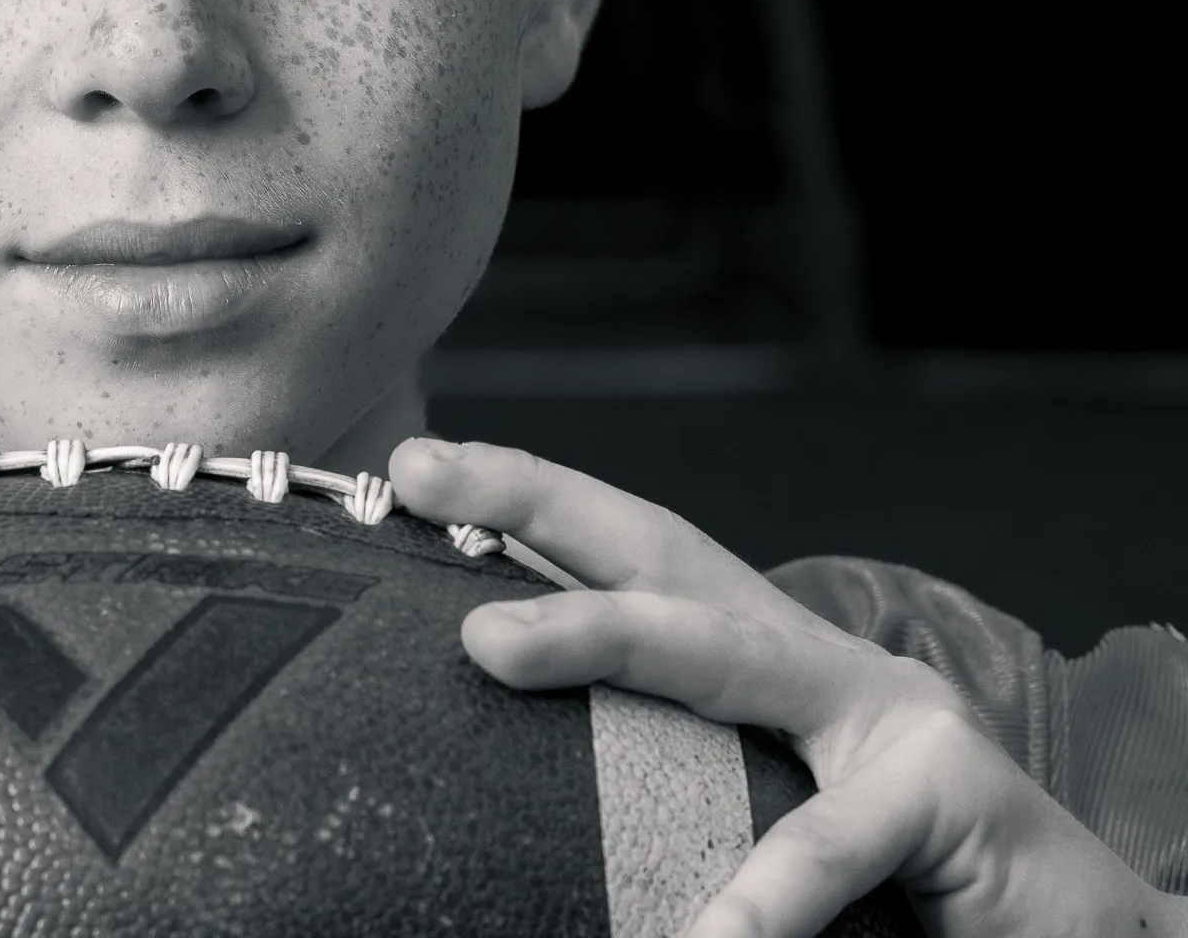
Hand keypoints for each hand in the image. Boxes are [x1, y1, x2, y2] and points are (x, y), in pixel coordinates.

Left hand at [389, 438, 1187, 937]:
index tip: (414, 474)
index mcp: (757, 663)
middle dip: (535, 500)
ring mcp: (887, 711)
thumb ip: (654, 786)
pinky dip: (769, 888)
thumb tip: (497, 790)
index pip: (629, 557)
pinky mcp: (952, 787)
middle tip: (423, 473)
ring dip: (601, 635)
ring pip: (726, 650)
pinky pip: (835, 837)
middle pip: (660, 552)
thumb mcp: (751, 818)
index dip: (523, 506)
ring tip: (490, 645)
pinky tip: (713, 933)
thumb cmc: (899, 896)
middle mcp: (814, 661)